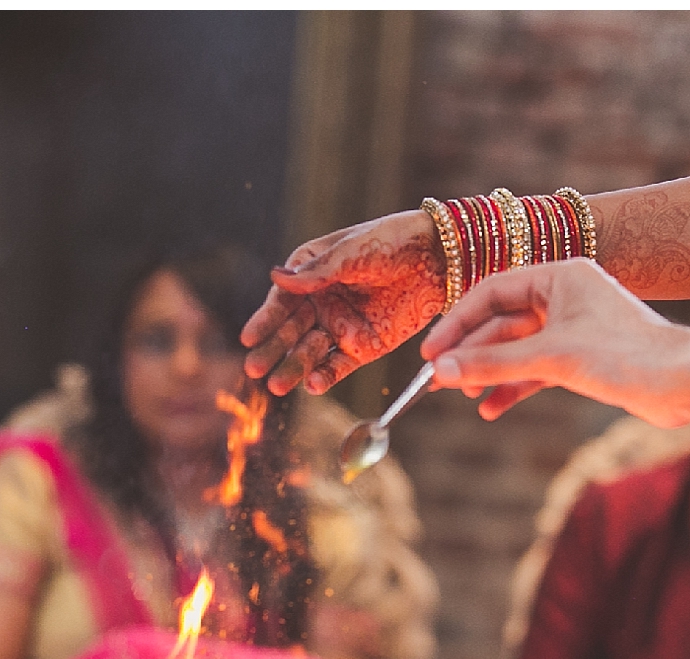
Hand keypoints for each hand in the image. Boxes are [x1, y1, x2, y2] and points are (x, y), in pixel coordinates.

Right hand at [240, 211, 445, 394]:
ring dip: (294, 369)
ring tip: (278, 385)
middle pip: (290, 331)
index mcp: (312, 273)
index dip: (265, 320)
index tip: (249, 337)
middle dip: (272, 351)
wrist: (440, 257)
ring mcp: (342, 327)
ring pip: (310, 353)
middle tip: (254, 369)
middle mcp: (321, 302)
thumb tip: (277, 277)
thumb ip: (318, 272)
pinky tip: (312, 385)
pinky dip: (325, 377)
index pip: (282, 301)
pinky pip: (339, 366)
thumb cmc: (394, 241)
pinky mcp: (364, 347)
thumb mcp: (353, 252)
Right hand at [423, 259, 689, 425]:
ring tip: (463, 396)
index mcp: (560, 275)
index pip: (491, 292)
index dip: (457, 322)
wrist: (682, 384)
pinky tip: (491, 409)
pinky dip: (514, 387)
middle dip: (470, 352)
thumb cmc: (625, 356)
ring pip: (517, 349)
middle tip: (437, 380)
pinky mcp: (583, 358)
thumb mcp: (550, 358)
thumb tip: (439, 372)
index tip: (431, 353)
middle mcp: (565, 295)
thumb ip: (491, 364)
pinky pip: (536, 369)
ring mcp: (574, 327)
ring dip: (490, 372)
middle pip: (501, 322)